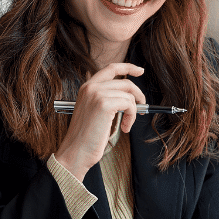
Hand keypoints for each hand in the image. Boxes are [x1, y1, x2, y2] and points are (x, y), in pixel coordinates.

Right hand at [54, 63, 146, 180]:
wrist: (76, 151)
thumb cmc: (86, 136)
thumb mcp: (95, 112)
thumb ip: (107, 99)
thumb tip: (131, 96)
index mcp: (87, 87)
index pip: (111, 68)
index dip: (128, 67)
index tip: (140, 70)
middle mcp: (91, 87)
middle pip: (125, 82)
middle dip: (138, 95)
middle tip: (142, 107)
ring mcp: (97, 94)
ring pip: (129, 96)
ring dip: (133, 112)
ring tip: (126, 124)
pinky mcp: (104, 104)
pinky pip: (129, 105)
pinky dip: (131, 117)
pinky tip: (125, 127)